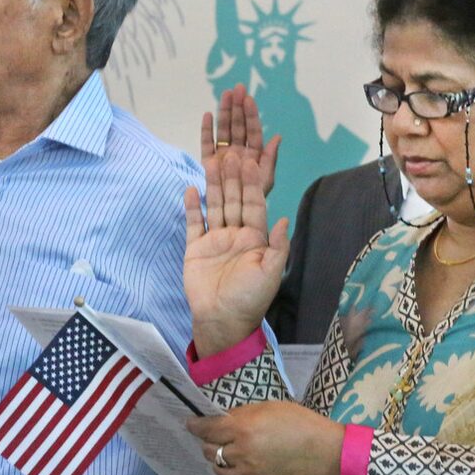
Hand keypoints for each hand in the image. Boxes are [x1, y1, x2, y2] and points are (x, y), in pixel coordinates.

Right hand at [184, 153, 288, 356]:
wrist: (222, 321)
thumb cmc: (250, 299)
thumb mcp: (270, 272)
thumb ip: (278, 246)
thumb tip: (284, 219)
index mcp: (255, 239)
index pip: (254, 205)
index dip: (252, 184)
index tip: (250, 162)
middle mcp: (235, 235)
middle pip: (234, 200)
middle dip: (233, 178)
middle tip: (230, 154)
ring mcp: (214, 240)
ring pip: (214, 206)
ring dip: (213, 185)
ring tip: (211, 162)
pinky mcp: (195, 248)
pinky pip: (194, 223)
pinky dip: (192, 207)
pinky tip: (190, 189)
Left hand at [188, 401, 343, 474]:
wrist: (325, 454)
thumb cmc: (300, 423)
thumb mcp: (269, 408)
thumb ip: (243, 415)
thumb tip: (225, 420)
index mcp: (242, 429)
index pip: (207, 429)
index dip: (196, 425)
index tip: (190, 423)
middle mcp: (240, 454)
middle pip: (209, 450)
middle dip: (207, 441)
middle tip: (212, 435)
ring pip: (219, 469)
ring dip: (218, 459)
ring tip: (226, 451)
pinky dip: (234, 471)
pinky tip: (241, 464)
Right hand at [201, 83, 279, 197]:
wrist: (233, 218)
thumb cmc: (253, 202)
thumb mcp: (265, 182)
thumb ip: (270, 160)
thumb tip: (277, 136)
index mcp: (254, 156)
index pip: (253, 131)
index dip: (251, 115)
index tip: (249, 99)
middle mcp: (238, 152)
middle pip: (238, 126)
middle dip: (237, 107)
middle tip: (237, 88)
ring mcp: (223, 156)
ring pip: (223, 131)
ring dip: (224, 112)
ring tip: (225, 95)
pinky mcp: (208, 164)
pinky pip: (206, 144)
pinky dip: (206, 131)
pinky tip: (207, 116)